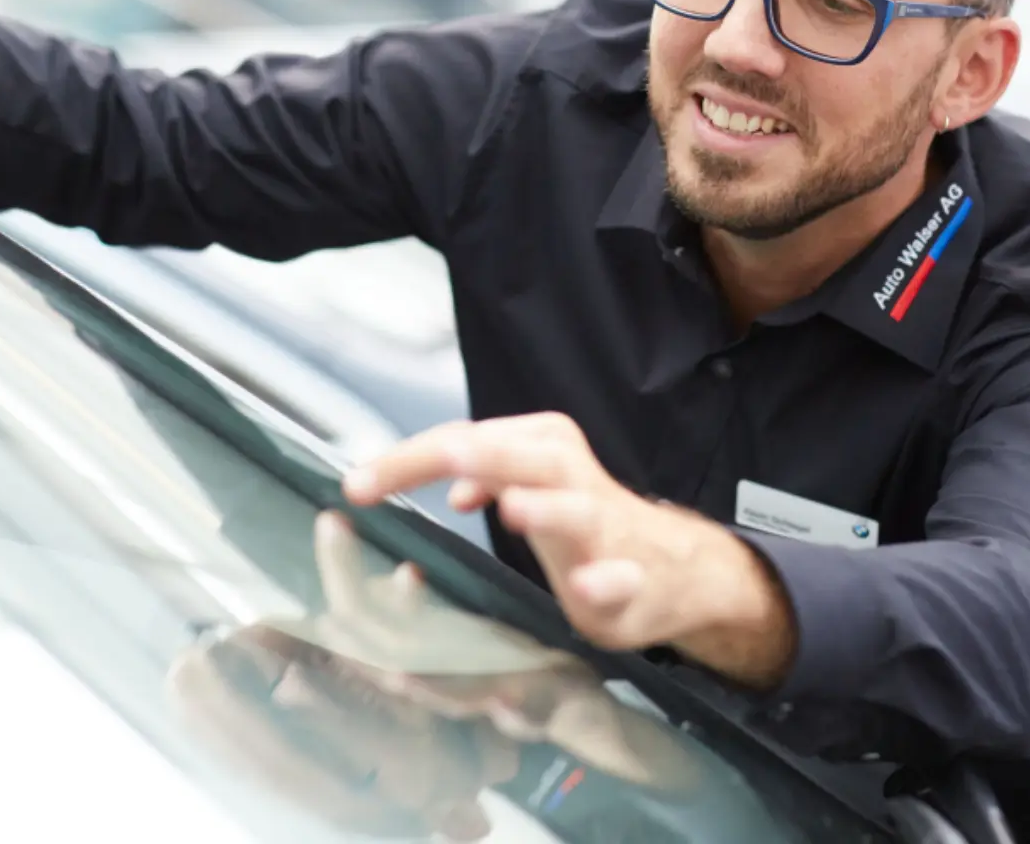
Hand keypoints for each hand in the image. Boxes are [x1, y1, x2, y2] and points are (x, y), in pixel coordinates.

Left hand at [343, 414, 797, 686]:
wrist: (673, 568)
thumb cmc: (586, 525)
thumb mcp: (527, 490)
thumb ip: (485, 481)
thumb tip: (453, 488)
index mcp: (538, 446)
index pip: (464, 441)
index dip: (407, 460)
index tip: (356, 485)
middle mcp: (570, 475)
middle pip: (516, 457)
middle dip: (470, 460)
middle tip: (433, 462)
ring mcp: (603, 528)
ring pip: (576, 509)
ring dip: (547, 509)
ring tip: (516, 510)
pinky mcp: (632, 578)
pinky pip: (620, 578)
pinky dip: (605, 580)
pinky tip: (586, 587)